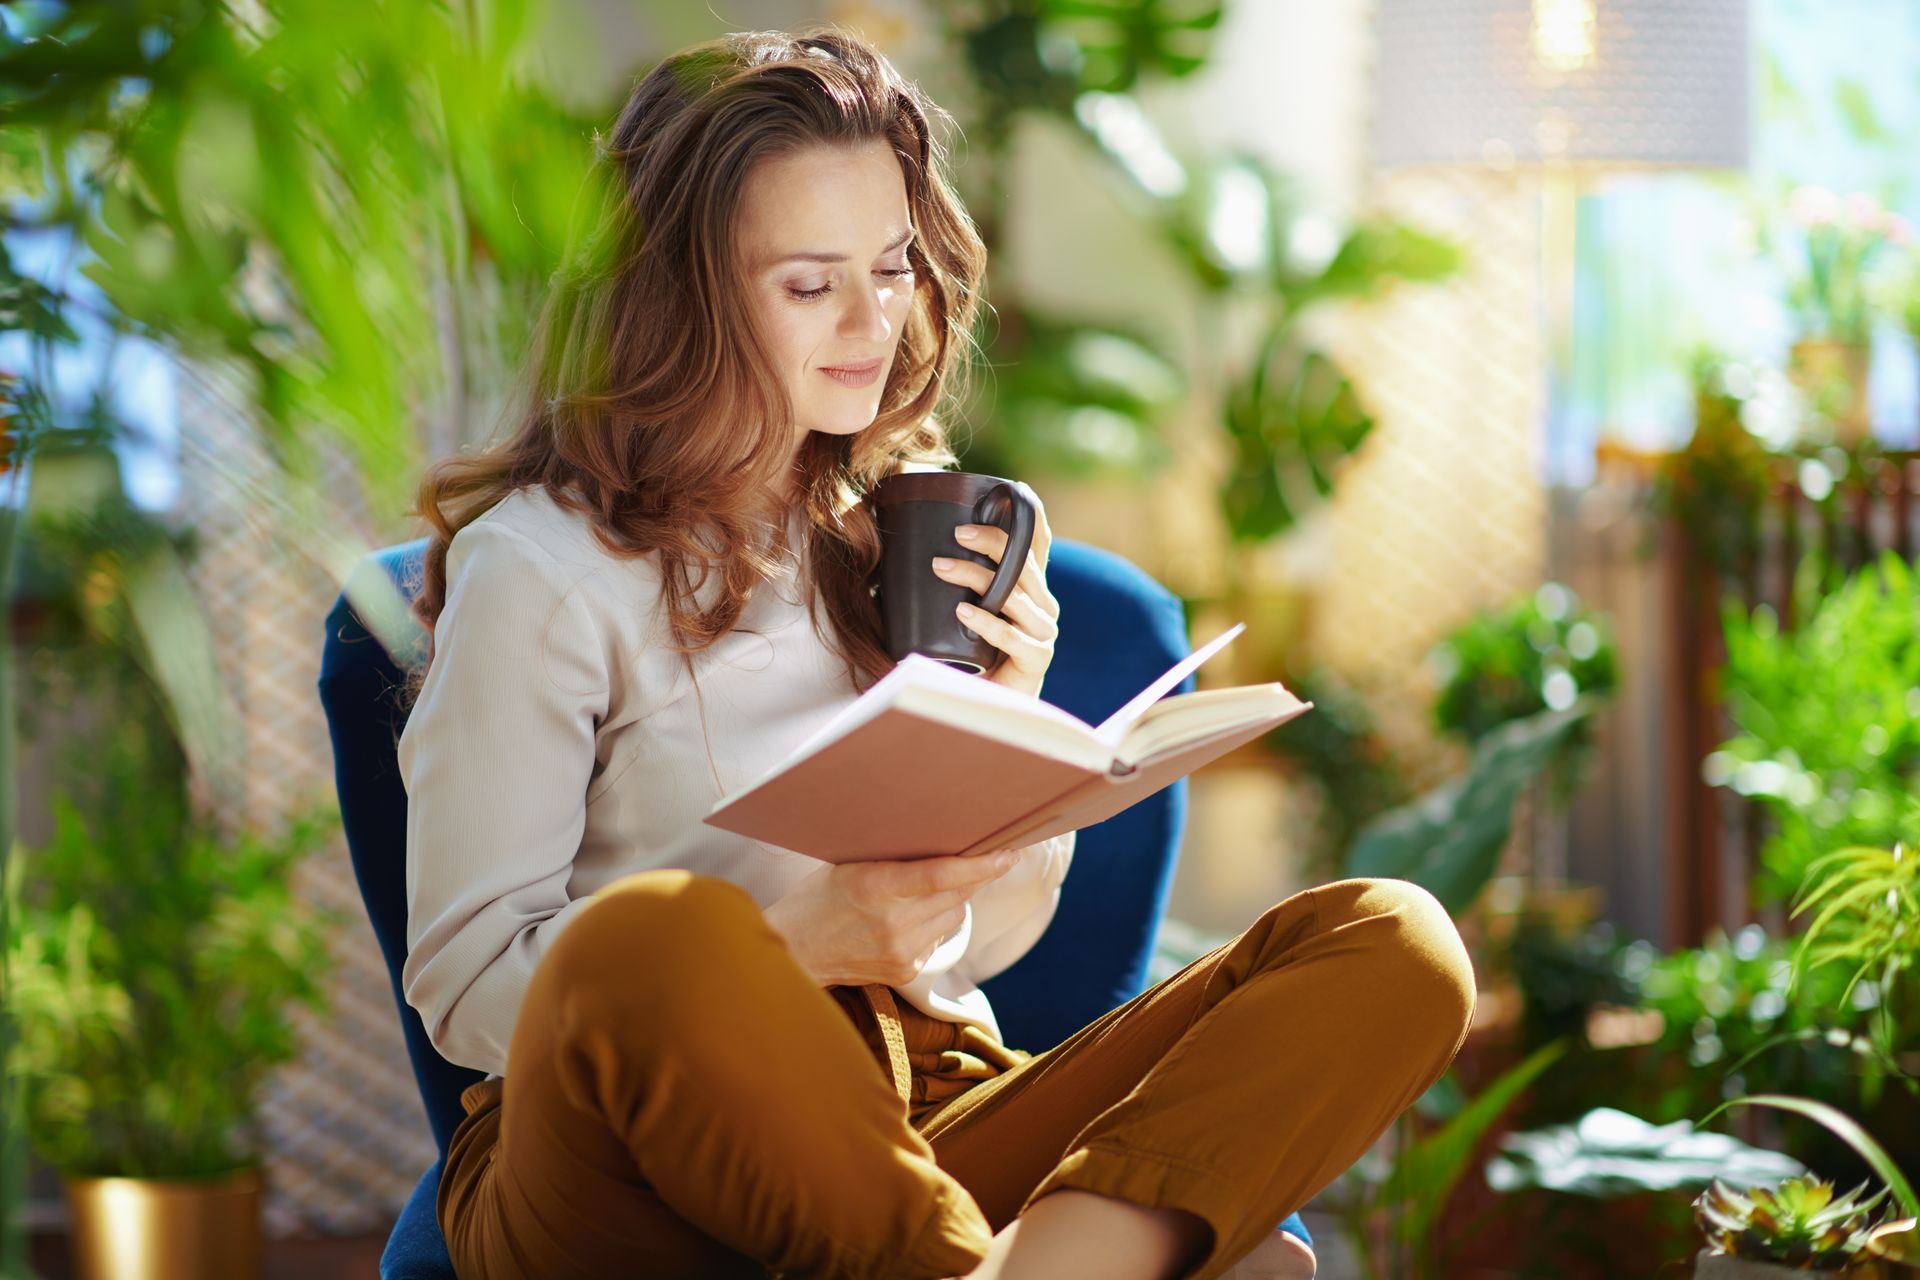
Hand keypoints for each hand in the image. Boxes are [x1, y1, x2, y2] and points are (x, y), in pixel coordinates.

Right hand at [764, 848, 1021, 987]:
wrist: (793, 953)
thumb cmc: (817, 899)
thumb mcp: (849, 866)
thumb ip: (894, 859)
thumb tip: (945, 841)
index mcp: (874, 887)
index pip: (942, 874)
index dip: (981, 864)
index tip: (1009, 852)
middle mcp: (892, 923)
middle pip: (957, 894)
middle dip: (976, 874)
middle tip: (991, 854)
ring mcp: (900, 952)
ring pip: (953, 915)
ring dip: (955, 897)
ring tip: (936, 884)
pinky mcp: (905, 971)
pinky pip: (939, 937)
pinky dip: (937, 920)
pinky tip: (914, 914)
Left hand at [931, 486, 1059, 699]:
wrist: (987, 704)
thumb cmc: (970, 653)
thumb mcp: (964, 606)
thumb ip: (953, 578)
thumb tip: (910, 543)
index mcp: (1031, 589)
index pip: (1038, 546)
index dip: (1032, 517)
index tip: (1015, 490)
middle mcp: (1043, 605)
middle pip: (1024, 564)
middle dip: (992, 542)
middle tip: (958, 533)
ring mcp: (1044, 632)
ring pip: (1015, 596)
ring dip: (977, 578)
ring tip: (941, 567)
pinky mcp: (1036, 660)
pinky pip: (1011, 637)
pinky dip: (986, 623)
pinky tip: (962, 613)